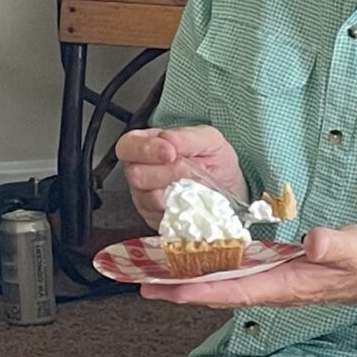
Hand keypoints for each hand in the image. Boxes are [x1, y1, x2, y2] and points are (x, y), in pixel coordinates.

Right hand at [115, 126, 246, 229]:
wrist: (228, 190)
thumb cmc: (214, 161)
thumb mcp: (209, 140)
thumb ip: (188, 137)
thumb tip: (168, 141)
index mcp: (148, 145)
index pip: (128, 145)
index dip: (146, 149)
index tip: (170, 153)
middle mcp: (140, 171)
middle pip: (134, 174)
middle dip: (163, 173)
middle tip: (187, 171)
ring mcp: (145, 198)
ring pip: (147, 198)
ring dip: (174, 192)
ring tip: (194, 187)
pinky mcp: (155, 219)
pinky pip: (160, 218)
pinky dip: (179, 210)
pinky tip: (192, 203)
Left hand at [139, 223, 356, 309]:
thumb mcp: (355, 248)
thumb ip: (334, 244)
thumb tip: (311, 241)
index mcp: (284, 284)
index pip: (233, 290)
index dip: (199, 290)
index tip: (168, 288)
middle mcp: (270, 287)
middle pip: (216, 292)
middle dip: (179, 288)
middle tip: (142, 282)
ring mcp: (269, 282)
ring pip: (220, 285)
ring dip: (187, 280)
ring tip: (152, 273)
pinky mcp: (271, 273)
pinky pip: (231, 276)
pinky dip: (206, 271)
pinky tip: (188, 263)